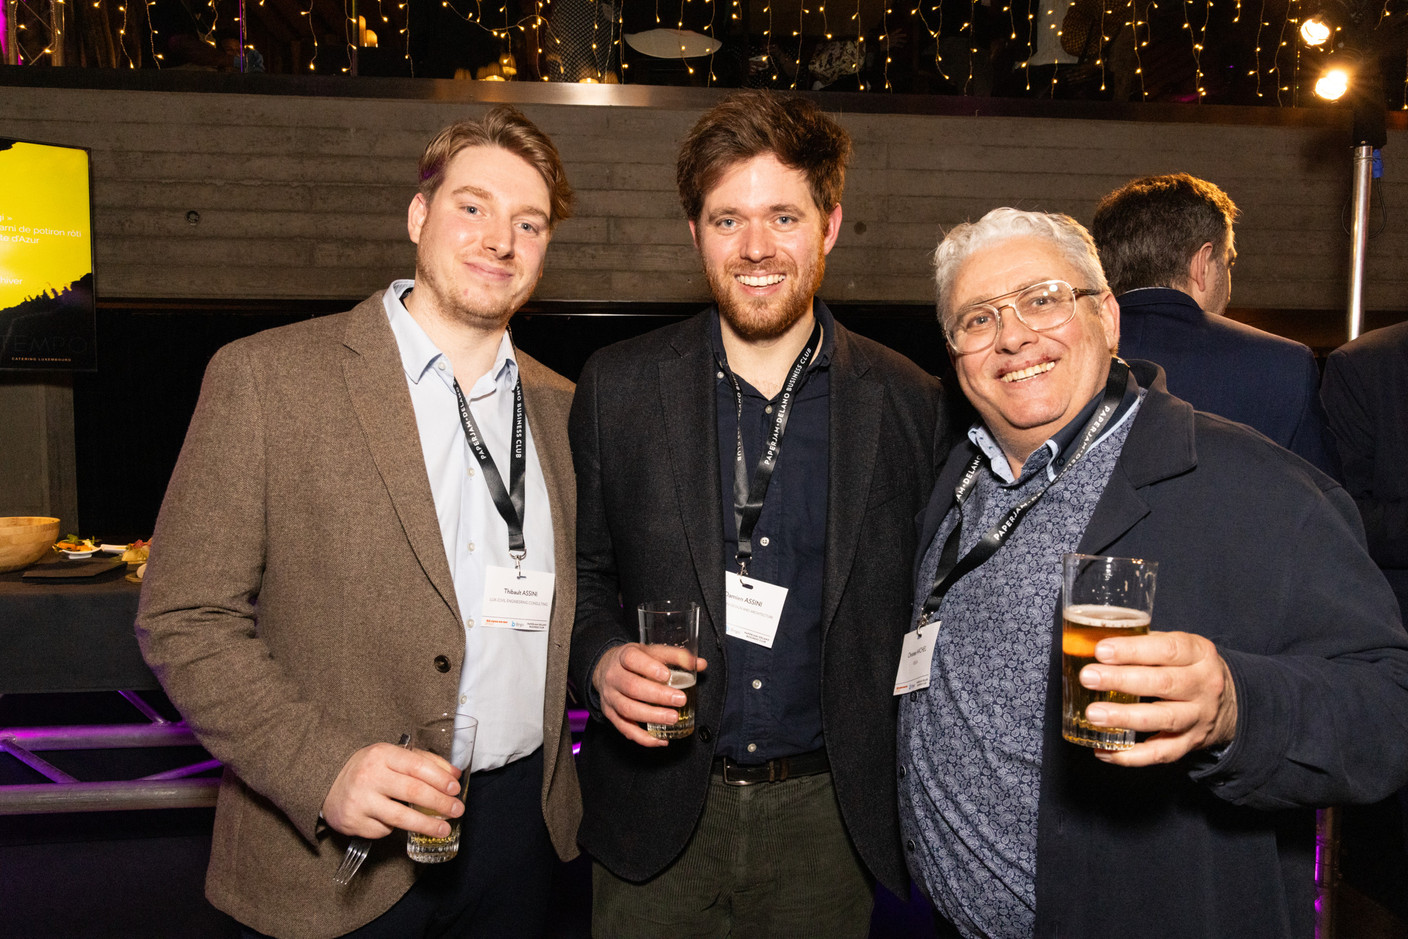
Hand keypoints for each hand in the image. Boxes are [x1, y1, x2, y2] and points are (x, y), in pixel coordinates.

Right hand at [321, 741, 464, 838]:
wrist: (327, 782)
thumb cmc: (369, 769)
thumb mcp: (393, 756)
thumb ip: (424, 762)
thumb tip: (453, 774)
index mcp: (382, 754)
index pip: (417, 766)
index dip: (440, 779)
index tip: (455, 789)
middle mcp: (370, 776)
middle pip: (413, 791)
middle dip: (440, 803)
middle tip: (457, 810)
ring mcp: (360, 800)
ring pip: (401, 817)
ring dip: (426, 825)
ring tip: (444, 829)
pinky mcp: (354, 822)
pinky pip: (384, 829)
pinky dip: (396, 829)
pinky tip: (400, 824)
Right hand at [592, 643, 707, 746]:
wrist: (605, 670)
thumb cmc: (634, 661)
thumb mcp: (651, 652)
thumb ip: (675, 656)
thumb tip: (701, 664)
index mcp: (623, 656)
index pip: (632, 659)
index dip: (648, 667)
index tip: (666, 675)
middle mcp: (613, 677)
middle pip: (632, 686)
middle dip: (657, 695)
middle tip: (680, 700)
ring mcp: (610, 697)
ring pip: (627, 709)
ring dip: (652, 717)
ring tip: (673, 718)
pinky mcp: (610, 714)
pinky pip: (625, 729)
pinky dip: (643, 738)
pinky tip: (660, 739)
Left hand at [1078, 630, 1237, 766]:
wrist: (1229, 701)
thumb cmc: (1188, 666)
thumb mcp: (1178, 645)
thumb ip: (1144, 642)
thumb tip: (1092, 641)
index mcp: (1199, 654)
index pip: (1167, 650)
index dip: (1133, 650)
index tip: (1101, 650)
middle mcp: (1203, 686)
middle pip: (1163, 683)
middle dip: (1122, 680)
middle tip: (1088, 677)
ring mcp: (1199, 717)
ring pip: (1163, 719)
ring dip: (1125, 717)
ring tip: (1093, 714)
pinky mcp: (1191, 743)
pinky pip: (1162, 753)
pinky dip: (1132, 756)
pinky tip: (1105, 750)